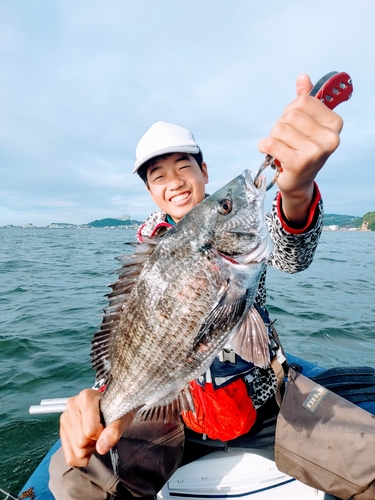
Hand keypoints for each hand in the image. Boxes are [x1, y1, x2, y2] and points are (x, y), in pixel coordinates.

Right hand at [60, 389, 133, 466]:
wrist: (111, 408)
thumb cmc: (116, 411)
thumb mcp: (122, 418)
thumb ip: (114, 430)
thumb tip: (102, 447)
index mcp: (86, 397)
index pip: (90, 430)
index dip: (101, 433)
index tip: (106, 425)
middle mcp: (72, 405)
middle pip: (81, 442)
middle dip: (94, 442)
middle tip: (101, 431)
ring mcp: (64, 418)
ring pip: (77, 451)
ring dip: (89, 449)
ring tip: (95, 434)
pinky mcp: (62, 431)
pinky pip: (70, 458)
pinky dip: (82, 456)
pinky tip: (88, 443)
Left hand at [258, 74, 342, 226]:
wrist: (298, 181)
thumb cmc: (302, 149)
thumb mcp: (307, 123)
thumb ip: (305, 100)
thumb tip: (303, 77)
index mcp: (334, 124)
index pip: (303, 101)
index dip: (291, 110)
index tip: (294, 124)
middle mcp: (329, 138)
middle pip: (290, 116)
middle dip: (281, 126)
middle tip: (286, 140)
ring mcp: (315, 152)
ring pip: (279, 129)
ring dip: (273, 138)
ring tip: (281, 148)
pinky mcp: (299, 163)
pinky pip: (271, 144)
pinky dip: (265, 147)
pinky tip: (271, 154)